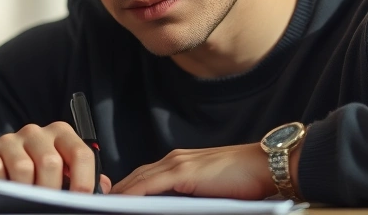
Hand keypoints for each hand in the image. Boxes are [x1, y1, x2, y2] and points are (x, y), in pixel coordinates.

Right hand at [0, 122, 111, 192]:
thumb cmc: (30, 173)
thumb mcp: (58, 174)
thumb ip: (81, 179)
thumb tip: (104, 189)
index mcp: (60, 135)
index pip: (81, 152)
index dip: (84, 179)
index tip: (81, 200)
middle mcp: (35, 132)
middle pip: (51, 162)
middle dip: (51, 191)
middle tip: (46, 205)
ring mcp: (9, 140)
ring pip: (24, 168)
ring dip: (25, 191)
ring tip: (23, 200)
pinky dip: (1, 185)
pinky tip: (1, 191)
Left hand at [111, 143, 276, 198]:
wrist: (265, 165)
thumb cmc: (245, 179)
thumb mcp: (208, 190)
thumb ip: (187, 196)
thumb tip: (172, 206)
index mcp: (180, 163)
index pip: (144, 177)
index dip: (127, 189)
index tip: (113, 202)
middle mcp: (175, 160)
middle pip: (136, 177)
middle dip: (118, 192)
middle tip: (102, 206)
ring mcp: (178, 164)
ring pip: (139, 179)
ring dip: (121, 193)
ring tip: (105, 206)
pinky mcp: (184, 172)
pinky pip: (149, 184)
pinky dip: (133, 193)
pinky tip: (121, 202)